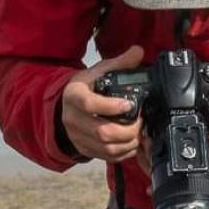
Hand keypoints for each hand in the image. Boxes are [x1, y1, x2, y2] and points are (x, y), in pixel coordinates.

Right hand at [60, 46, 149, 162]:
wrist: (67, 105)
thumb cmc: (86, 87)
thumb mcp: (98, 71)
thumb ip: (119, 63)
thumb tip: (138, 52)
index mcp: (74, 95)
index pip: (89, 104)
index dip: (110, 106)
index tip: (128, 105)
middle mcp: (72, 118)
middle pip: (102, 132)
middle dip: (127, 131)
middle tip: (140, 123)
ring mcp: (77, 136)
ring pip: (106, 148)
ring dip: (128, 143)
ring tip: (139, 133)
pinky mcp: (84, 148)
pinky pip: (106, 156)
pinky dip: (124, 153)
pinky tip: (132, 143)